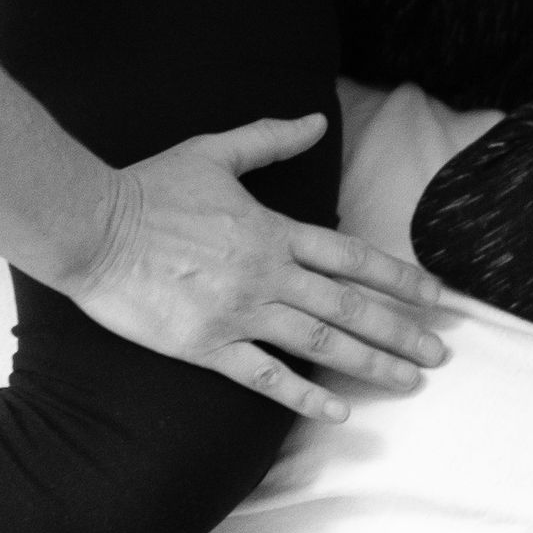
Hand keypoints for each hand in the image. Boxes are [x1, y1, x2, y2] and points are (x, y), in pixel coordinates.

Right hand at [73, 112, 445, 419]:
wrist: (92, 229)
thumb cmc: (149, 188)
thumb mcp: (214, 151)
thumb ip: (270, 139)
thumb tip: (317, 120)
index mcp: (272, 230)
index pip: (352, 257)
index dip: (400, 278)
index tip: (436, 297)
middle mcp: (266, 274)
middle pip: (349, 306)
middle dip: (400, 331)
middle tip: (440, 353)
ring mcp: (239, 313)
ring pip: (320, 343)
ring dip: (370, 363)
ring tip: (410, 380)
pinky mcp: (206, 346)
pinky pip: (266, 376)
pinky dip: (306, 396)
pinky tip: (339, 411)